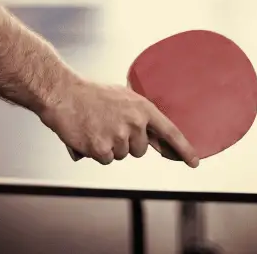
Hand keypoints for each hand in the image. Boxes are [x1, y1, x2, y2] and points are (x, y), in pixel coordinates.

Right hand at [39, 81, 199, 166]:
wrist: (62, 93)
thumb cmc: (90, 95)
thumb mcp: (122, 98)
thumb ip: (139, 118)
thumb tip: (156, 143)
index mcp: (142, 107)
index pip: (170, 132)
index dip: (184, 149)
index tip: (194, 162)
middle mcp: (134, 122)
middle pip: (140, 150)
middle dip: (126, 143)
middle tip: (107, 125)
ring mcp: (119, 136)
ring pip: (121, 156)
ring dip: (108, 147)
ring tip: (94, 127)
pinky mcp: (102, 148)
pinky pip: (105, 160)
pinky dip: (95, 152)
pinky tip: (87, 135)